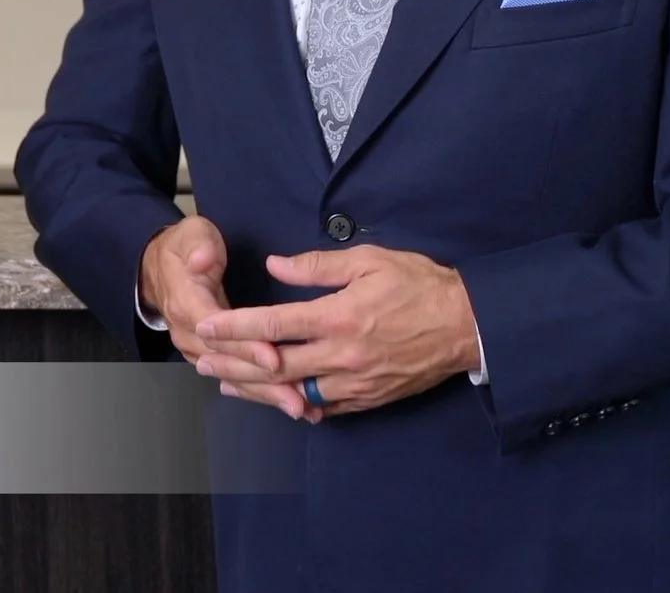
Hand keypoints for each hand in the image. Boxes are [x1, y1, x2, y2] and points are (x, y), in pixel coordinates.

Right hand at [140, 219, 314, 419]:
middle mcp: (188, 333)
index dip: (246, 346)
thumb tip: (202, 259)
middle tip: (297, 398)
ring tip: (298, 407)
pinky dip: (259, 392)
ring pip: (231, 376)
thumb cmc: (186, 248)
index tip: (275, 358)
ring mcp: (197, 349)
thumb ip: (198, 246)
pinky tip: (286, 403)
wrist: (160, 268)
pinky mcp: (209, 356)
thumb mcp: (191, 235)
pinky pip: (233, 378)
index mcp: (187, 304)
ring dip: (264, 393)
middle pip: (227, 361)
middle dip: (262, 381)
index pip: (218, 331)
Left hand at [191, 246, 481, 417]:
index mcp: (340, 316)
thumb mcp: (370, 261)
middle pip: (275, 367)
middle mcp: (343, 354)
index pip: (274, 325)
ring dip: (258, 392)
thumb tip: (275, 266)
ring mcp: (356, 381)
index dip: (236, 327)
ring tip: (228, 386)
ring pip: (295, 394)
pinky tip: (279, 401)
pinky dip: (299, 405)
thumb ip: (318, 266)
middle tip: (203, 362)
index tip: (208, 326)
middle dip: (234, 365)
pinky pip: (327, 408)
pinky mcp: (370, 397)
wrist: (466, 325)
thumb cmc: (420, 285)